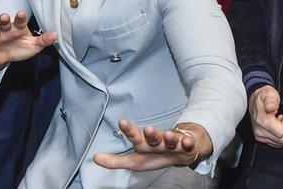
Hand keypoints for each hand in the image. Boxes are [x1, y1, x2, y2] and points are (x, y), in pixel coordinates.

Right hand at [0, 10, 57, 70]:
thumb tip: (56, 34)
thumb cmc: (20, 49)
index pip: (20, 21)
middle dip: (4, 19)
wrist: (4, 59)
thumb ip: (43, 40)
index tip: (22, 14)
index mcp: (18, 28)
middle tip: (4, 16)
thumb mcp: (33, 46)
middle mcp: (6, 29)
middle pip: (5, 22)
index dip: (20, 17)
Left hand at [93, 120, 212, 170]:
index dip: (128, 130)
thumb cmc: (155, 155)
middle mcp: (157, 141)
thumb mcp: (135, 161)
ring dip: (169, 137)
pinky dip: (186, 143)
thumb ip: (115, 161)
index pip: (135, 136)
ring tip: (167, 135)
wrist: (181, 150)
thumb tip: (95, 158)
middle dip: (150, 133)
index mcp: (144, 144)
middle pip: (153, 137)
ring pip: (170, 139)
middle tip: (146, 129)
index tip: (121, 121)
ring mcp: (172, 143)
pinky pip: (187, 145)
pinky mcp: (186, 147)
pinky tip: (185, 142)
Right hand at [248, 85, 282, 146]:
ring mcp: (260, 136)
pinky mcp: (261, 138)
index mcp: (261, 121)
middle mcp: (259, 131)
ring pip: (280, 143)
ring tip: (279, 121)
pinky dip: (280, 135)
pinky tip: (277, 126)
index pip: (280, 132)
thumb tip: (270, 108)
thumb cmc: (263, 96)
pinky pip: (277, 143)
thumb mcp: (269, 93)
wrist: (254, 99)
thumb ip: (271, 100)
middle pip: (282, 140)